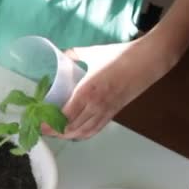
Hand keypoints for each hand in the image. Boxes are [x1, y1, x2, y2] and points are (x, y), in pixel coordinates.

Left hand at [43, 35, 179, 139]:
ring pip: (84, 131)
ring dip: (69, 136)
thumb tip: (62, 54)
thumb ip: (75, 54)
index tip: (38, 124)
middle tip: (42, 130)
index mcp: (87, 91)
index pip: (65, 116)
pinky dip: (84, 134)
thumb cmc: (121, 55)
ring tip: (55, 134)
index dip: (50, 124)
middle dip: (55, 132)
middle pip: (72, 128)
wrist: (150, 59)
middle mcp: (96, 105)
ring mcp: (107, 110)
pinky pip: (97, 128)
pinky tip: (76, 134)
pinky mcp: (115, 112)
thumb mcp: (93, 53)